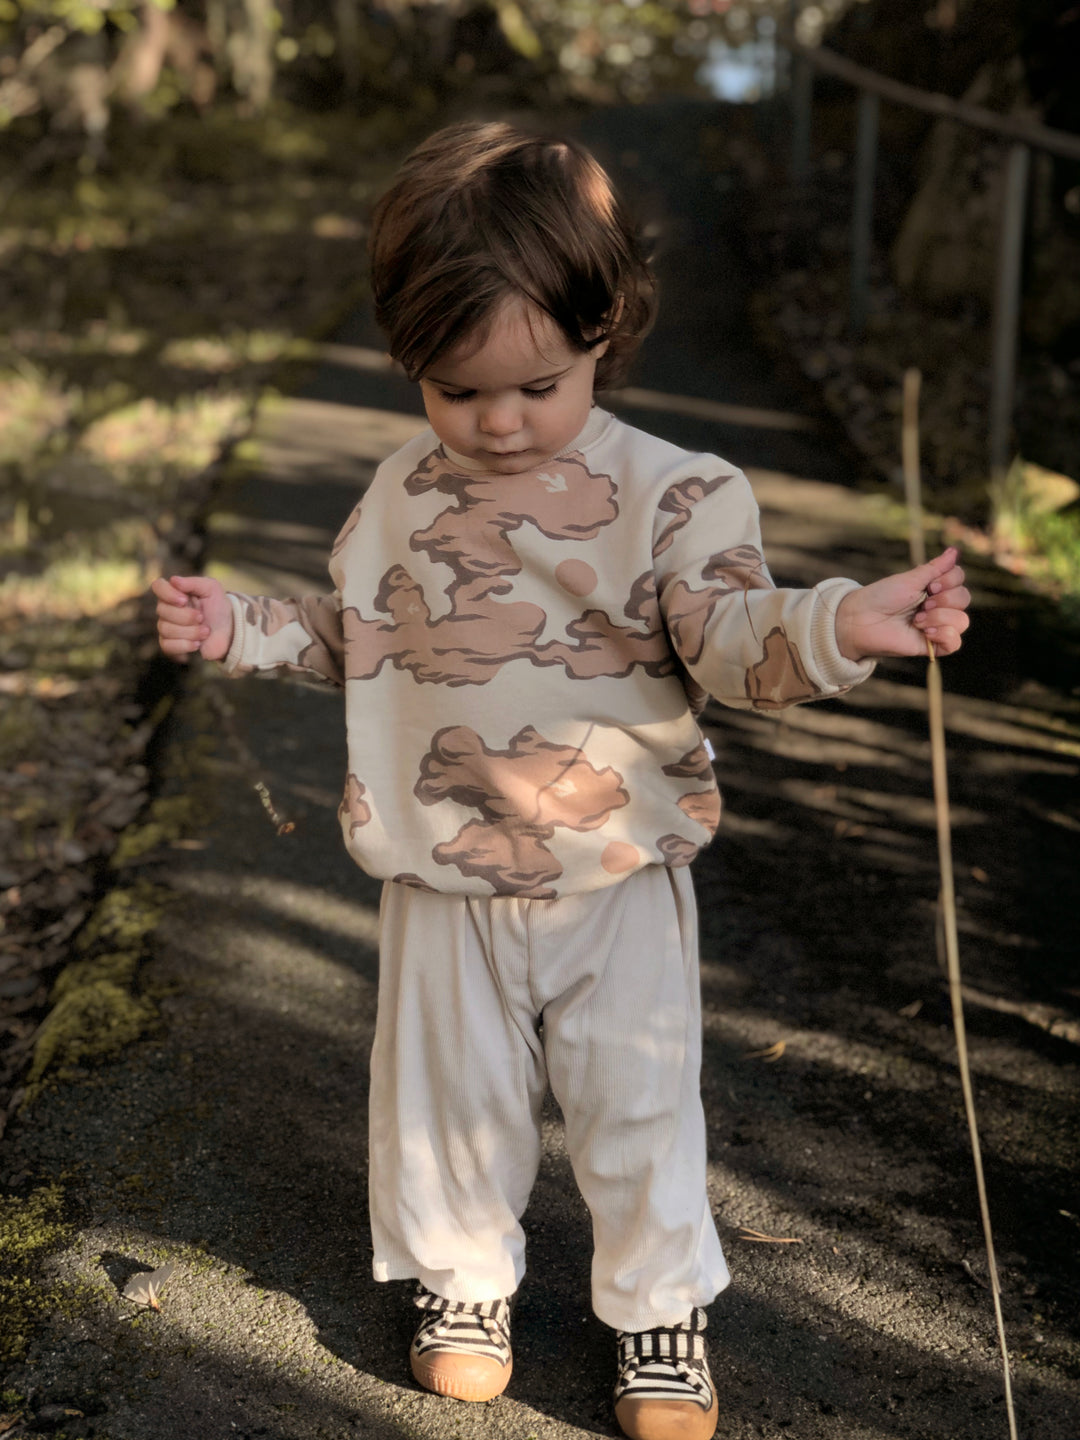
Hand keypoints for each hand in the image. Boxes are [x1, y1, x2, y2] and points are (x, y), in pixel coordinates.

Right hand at [150, 574, 233, 661]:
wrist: (228, 632)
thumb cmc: (218, 608)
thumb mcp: (212, 589)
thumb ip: (194, 582)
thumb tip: (173, 580)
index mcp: (175, 593)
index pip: (158, 586)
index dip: (167, 594)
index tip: (184, 600)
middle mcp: (167, 609)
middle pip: (162, 611)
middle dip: (186, 616)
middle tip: (202, 618)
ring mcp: (166, 627)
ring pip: (166, 629)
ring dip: (191, 632)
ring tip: (205, 632)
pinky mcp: (170, 645)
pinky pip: (167, 646)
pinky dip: (185, 645)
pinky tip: (197, 644)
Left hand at [835, 548, 969, 661]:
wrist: (861, 620)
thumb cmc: (880, 597)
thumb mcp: (909, 579)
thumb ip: (934, 568)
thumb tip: (955, 551)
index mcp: (932, 588)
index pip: (959, 579)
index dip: (950, 580)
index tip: (929, 585)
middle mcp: (937, 606)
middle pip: (964, 598)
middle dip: (945, 599)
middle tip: (922, 604)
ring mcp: (935, 626)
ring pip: (962, 621)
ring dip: (941, 617)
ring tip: (917, 620)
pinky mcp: (930, 646)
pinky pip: (955, 643)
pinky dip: (945, 635)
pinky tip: (926, 632)